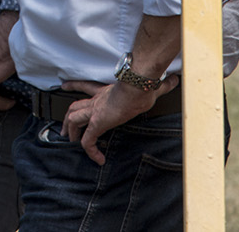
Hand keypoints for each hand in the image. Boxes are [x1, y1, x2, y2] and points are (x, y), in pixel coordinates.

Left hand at [58, 75, 179, 164]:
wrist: (137, 85)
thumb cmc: (142, 84)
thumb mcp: (151, 85)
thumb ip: (161, 84)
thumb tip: (173, 80)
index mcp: (106, 91)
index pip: (86, 86)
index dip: (74, 86)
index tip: (65, 86)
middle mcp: (97, 100)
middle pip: (75, 106)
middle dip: (67, 117)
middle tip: (65, 128)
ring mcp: (95, 111)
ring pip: (74, 120)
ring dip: (71, 132)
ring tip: (72, 142)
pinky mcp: (98, 123)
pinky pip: (88, 141)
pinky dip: (90, 151)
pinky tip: (98, 159)